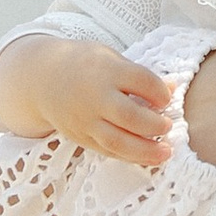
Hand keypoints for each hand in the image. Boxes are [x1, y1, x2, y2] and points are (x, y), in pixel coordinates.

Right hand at [14, 39, 173, 169]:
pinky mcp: (81, 137)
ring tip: (166, 152)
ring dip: (146, 150)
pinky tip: (148, 157)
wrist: (42, 78)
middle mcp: (95, 96)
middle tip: (168, 125)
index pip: (142, 82)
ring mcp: (86, 120)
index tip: (167, 97)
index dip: (160, 92)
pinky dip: (130, 156)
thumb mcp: (110, 59)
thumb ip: (140, 75)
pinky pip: (108, 151)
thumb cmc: (84, 65)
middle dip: (155, 124)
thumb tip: (173, 88)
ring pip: (118, 141)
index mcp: (106, 70)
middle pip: (130, 116)